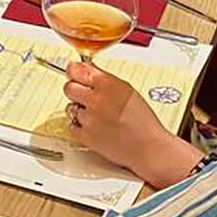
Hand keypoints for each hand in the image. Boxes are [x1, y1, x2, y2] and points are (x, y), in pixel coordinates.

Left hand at [64, 61, 200, 187]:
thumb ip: (104, 78)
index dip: (74, 72)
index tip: (73, 73)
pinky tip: (95, 126)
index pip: (75, 70)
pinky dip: (80, 126)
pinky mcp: (85, 136)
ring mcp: (89, 119)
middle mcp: (96, 100)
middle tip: (87, 96)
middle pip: (69, 87)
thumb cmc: (142, 121)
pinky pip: (72, 125)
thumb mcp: (127, 90)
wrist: (148, 147)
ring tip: (97, 115)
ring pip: (70, 107)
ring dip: (80, 109)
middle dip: (76, 90)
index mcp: (107, 85)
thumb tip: (86, 68)